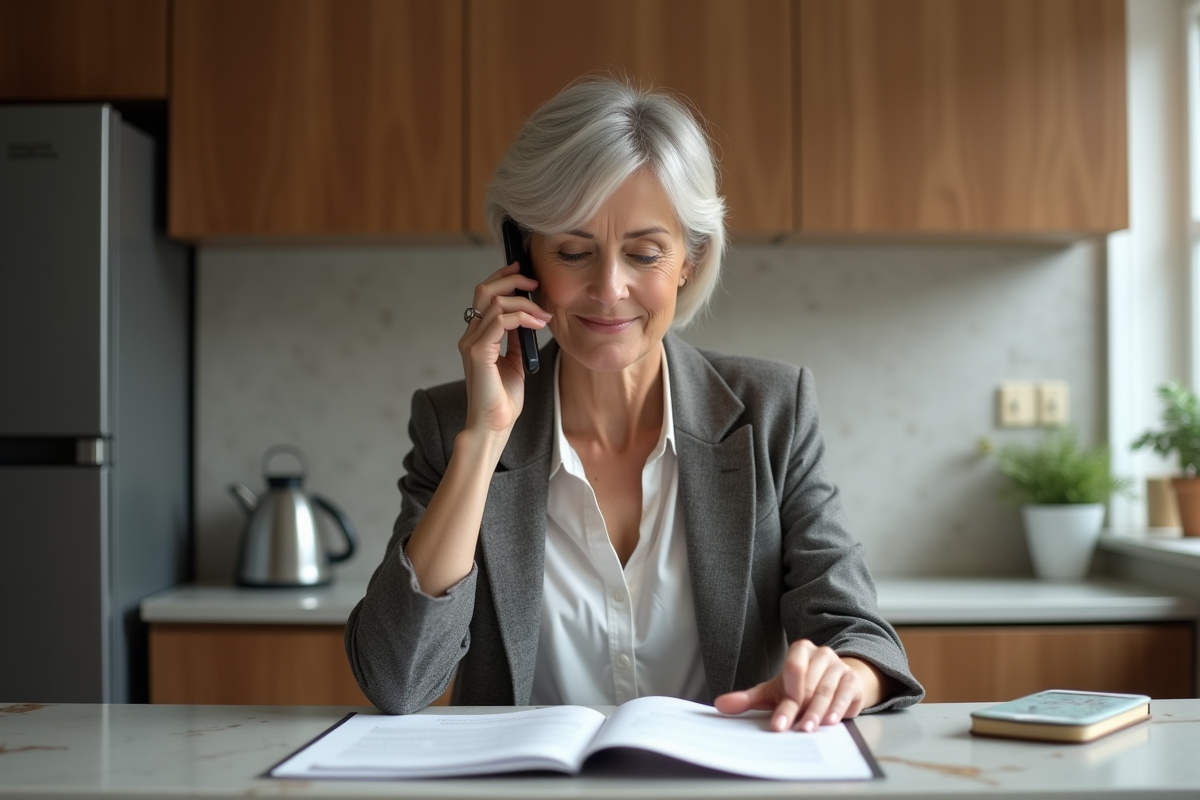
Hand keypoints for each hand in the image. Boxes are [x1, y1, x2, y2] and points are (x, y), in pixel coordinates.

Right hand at [458, 262, 551, 436]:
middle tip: (535, 282)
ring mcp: (471, 343)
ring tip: (543, 314)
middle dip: (511, 279)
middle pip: (485, 289)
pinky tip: (537, 324)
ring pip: (495, 301)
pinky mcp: (478, 352)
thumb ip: (517, 339)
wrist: (493, 426)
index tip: (526, 274)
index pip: (485, 295)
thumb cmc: (503, 399)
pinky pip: (501, 321)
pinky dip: (522, 317)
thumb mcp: (515, 361)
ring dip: (524, 303)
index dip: (504, 278)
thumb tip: (529, 317)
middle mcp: (470, 336)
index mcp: (477, 336)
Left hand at [713, 641, 882, 731]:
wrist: (837, 682)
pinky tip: (830, 721)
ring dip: (817, 712)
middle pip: (809, 683)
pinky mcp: (853, 681)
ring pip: (826, 691)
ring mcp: (839, 666)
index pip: (792, 670)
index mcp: (801, 650)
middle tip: (794, 729)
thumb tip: (721, 705)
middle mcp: (822, 654)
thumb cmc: (802, 687)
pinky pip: (845, 695)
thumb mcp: (775, 690)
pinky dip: (838, 709)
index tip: (778, 723)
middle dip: (800, 708)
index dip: (785, 698)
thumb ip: (749, 698)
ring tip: (808, 728)